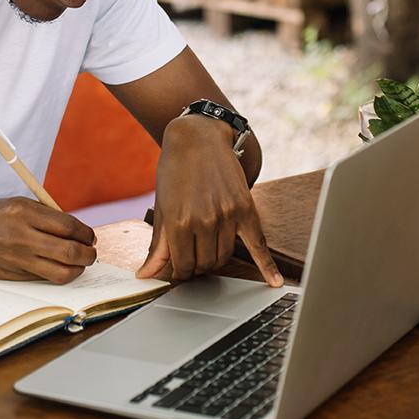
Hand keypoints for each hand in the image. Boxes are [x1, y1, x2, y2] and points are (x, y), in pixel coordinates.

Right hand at [0, 197, 95, 283]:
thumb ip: (38, 213)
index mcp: (23, 211)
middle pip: (71, 251)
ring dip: (78, 269)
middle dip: (88, 254)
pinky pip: (44, 278)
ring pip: (62, 271)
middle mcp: (23, 235)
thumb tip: (67, 225)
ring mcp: (18, 258)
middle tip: (90, 252)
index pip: (69, 225)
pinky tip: (58, 268)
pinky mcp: (12, 275)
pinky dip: (57, 274)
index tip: (89, 236)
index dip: (85, 233)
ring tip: (80, 264)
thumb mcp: (10, 203)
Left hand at [137, 116, 282, 286]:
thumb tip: (145, 275)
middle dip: (197, 266)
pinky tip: (274, 281)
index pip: (183, 266)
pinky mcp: (246, 208)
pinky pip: (259, 243)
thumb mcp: (162, 207)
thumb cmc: (175, 170)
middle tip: (192, 257)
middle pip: (205, 264)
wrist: (197, 137)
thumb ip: (157, 245)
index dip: (180, 272)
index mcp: (178, 222)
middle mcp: (204, 221)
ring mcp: (227, 215)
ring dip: (215, 260)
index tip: (180, 269)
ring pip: (225, 256)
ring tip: (207, 250)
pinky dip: (267, 265)